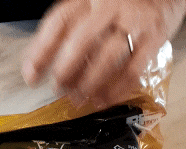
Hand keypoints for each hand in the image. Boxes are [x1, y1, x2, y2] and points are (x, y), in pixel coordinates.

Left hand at [22, 0, 185, 108]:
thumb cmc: (120, 5)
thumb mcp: (90, 8)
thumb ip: (67, 31)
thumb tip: (35, 64)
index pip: (58, 23)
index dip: (41, 52)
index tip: (31, 78)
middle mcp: (109, 5)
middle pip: (81, 41)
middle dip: (66, 71)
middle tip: (59, 89)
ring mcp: (133, 20)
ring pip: (107, 57)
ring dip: (90, 83)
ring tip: (80, 99)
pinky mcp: (154, 37)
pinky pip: (133, 69)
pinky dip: (116, 90)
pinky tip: (104, 101)